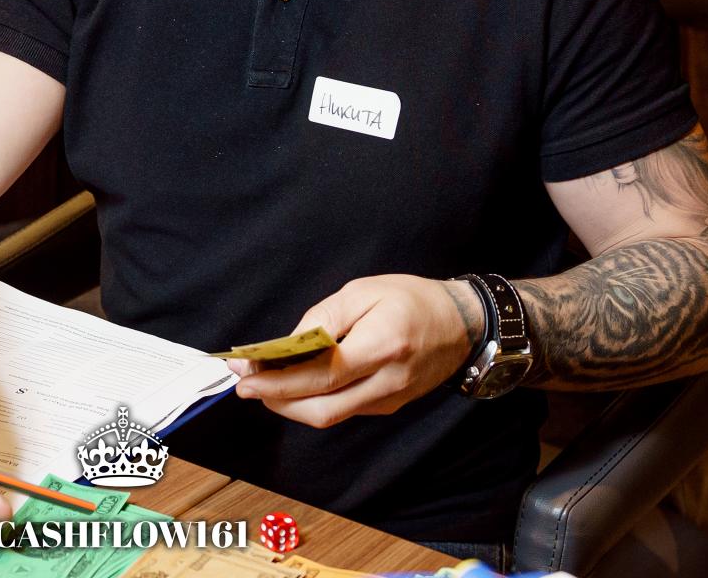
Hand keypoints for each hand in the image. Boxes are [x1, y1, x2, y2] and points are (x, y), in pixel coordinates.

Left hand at [229, 275, 479, 427]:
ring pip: (329, 416)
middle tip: (245, 383)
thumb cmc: (412, 298)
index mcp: (381, 347)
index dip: (278, 380)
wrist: (462, 323)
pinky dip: (312, 401)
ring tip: (262, 383)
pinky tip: (294, 385)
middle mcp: (385, 382)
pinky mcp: (388, 406)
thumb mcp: (363, 291)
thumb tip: (288, 345)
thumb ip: (323, 318)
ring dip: (290, 404)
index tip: (245, 374)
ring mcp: (388, 400)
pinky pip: (342, 410)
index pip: (320, 375)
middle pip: (320, 408)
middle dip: (276, 399)